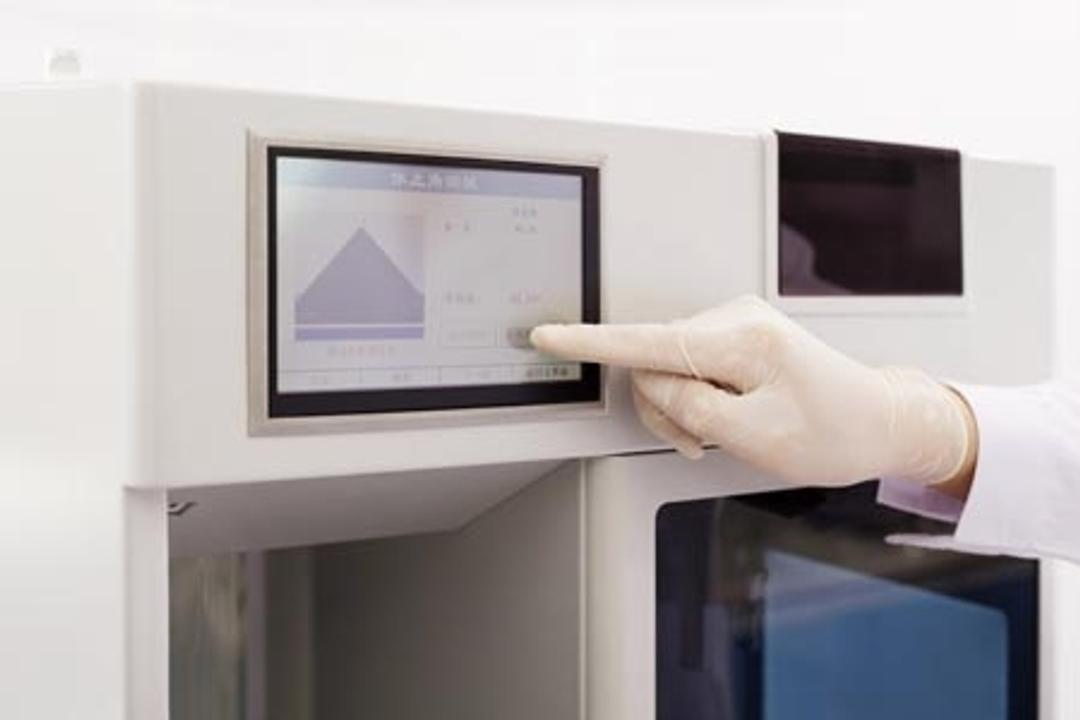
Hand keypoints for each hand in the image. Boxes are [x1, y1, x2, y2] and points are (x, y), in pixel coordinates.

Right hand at [531, 295, 975, 487]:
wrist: (880, 421)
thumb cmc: (834, 432)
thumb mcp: (757, 438)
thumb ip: (691, 409)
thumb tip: (651, 382)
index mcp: (742, 340)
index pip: (648, 341)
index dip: (591, 343)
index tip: (548, 336)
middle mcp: (735, 318)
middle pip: (653, 361)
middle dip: (666, 409)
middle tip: (704, 442)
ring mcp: (735, 323)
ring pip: (666, 367)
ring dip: (682, 409)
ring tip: (723, 434)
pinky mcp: (735, 335)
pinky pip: (687, 365)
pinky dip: (696, 399)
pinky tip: (725, 416)